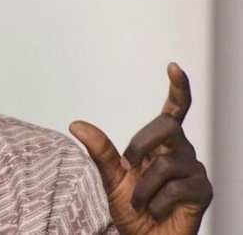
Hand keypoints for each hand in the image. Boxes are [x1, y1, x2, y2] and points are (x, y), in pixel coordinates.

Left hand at [69, 63, 212, 233]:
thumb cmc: (131, 207)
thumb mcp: (110, 177)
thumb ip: (98, 149)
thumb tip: (75, 124)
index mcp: (160, 143)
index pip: (173, 110)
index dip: (177, 88)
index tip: (173, 67)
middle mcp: (180, 150)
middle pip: (166, 126)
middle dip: (140, 144)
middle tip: (129, 168)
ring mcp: (193, 169)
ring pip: (165, 163)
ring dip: (143, 188)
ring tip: (142, 203)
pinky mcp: (202, 190)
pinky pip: (176, 188)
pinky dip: (157, 202)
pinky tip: (157, 210)